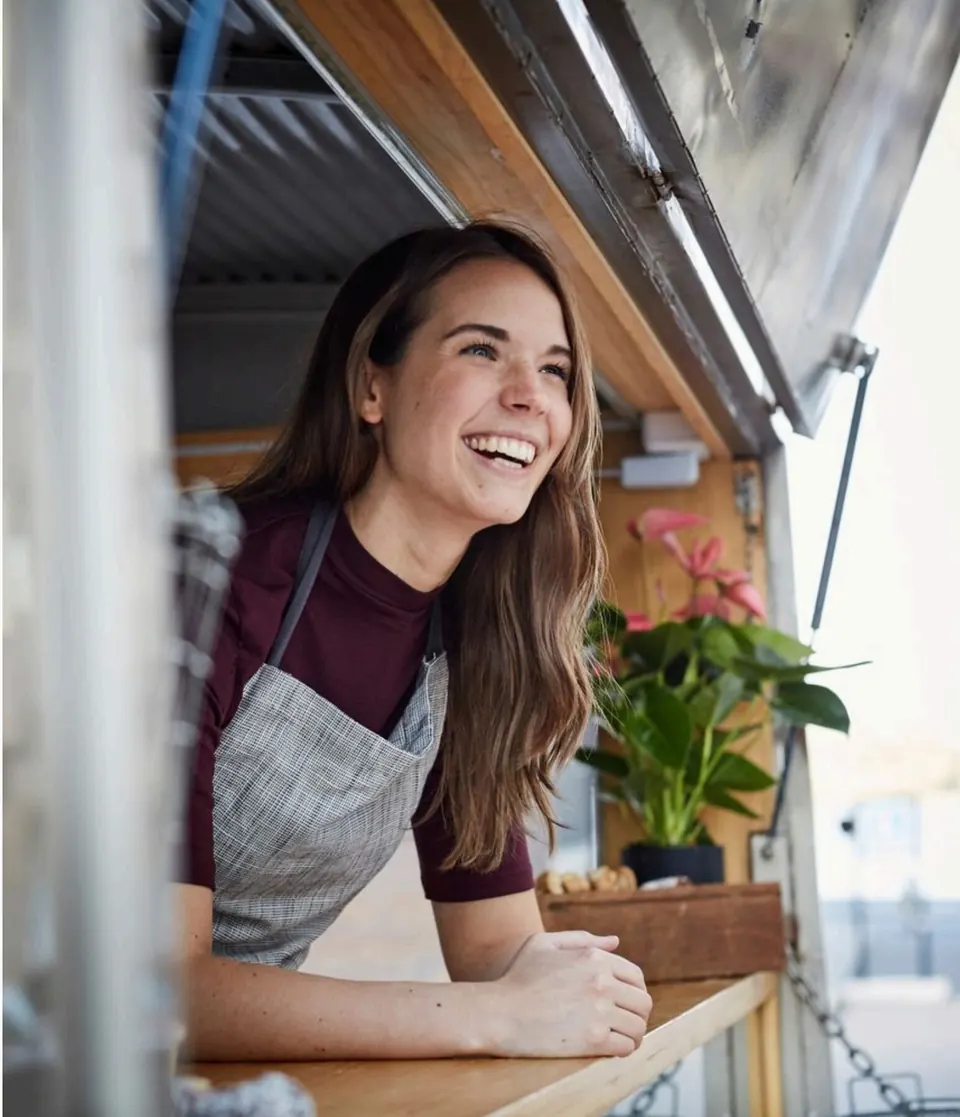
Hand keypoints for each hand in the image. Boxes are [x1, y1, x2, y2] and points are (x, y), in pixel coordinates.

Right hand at [488, 930, 652, 1057]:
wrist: (498, 1013)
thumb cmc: (517, 977)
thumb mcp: (543, 943)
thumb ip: (581, 938)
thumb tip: (615, 941)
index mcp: (594, 958)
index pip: (636, 977)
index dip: (634, 991)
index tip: (625, 1004)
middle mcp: (601, 982)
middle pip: (643, 1002)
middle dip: (637, 1014)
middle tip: (624, 1023)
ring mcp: (599, 1011)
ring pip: (638, 1026)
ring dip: (633, 1035)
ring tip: (620, 1039)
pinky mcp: (594, 1040)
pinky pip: (626, 1047)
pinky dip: (623, 1050)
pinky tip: (611, 1050)